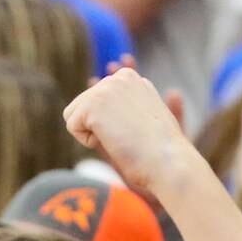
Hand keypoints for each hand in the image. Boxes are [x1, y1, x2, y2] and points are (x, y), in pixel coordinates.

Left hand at [64, 67, 191, 199]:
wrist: (169, 163)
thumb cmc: (159, 153)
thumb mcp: (144, 121)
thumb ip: (123, 108)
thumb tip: (98, 88)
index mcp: (132, 79)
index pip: (97, 101)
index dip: (109, 126)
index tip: (132, 133)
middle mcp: (120, 77)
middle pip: (82, 106)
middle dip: (98, 129)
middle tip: (128, 138)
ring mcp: (107, 86)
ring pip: (74, 115)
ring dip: (92, 134)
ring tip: (122, 138)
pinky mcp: (94, 102)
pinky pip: (72, 126)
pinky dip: (88, 141)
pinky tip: (114, 141)